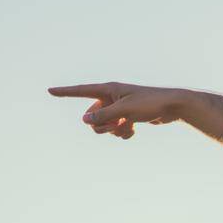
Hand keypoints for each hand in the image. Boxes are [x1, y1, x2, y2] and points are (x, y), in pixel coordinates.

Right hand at [48, 82, 187, 139]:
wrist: (173, 107)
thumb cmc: (150, 103)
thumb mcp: (124, 110)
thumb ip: (103, 115)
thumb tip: (84, 119)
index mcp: (109, 89)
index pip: (81, 91)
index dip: (65, 92)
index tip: (49, 90)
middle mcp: (112, 98)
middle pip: (91, 117)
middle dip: (100, 125)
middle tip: (116, 123)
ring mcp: (119, 108)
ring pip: (104, 126)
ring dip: (112, 130)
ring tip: (126, 126)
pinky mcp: (128, 117)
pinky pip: (116, 130)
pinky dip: (123, 132)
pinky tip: (133, 130)